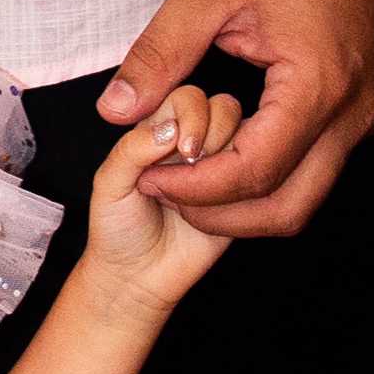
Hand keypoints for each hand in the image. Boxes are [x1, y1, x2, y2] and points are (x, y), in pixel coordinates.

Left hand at [80, 87, 238, 313]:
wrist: (138, 276)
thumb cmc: (117, 228)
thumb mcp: (109, 184)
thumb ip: (132, 149)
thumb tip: (169, 127)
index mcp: (162, 127)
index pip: (190, 97)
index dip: (191, 117)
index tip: (179, 149)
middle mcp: (196, 141)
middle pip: (227, 109)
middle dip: (212, 138)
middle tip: (191, 167)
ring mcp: (224, 166)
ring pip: (252, 140)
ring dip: (228, 165)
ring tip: (199, 194)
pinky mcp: (246, 196)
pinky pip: (264, 181)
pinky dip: (242, 194)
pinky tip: (216, 212)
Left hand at [96, 0, 373, 242]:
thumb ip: (161, 51)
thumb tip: (115, 109)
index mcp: (317, 84)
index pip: (252, 173)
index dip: (195, 189)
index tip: (149, 177)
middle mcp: (353, 113)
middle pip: (288, 209)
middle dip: (222, 217)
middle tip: (167, 193)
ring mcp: (365, 116)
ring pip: (307, 196)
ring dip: (248, 205)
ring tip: (189, 181)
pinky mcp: (363, 110)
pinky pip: (318, 168)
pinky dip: (271, 179)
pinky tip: (225, 156)